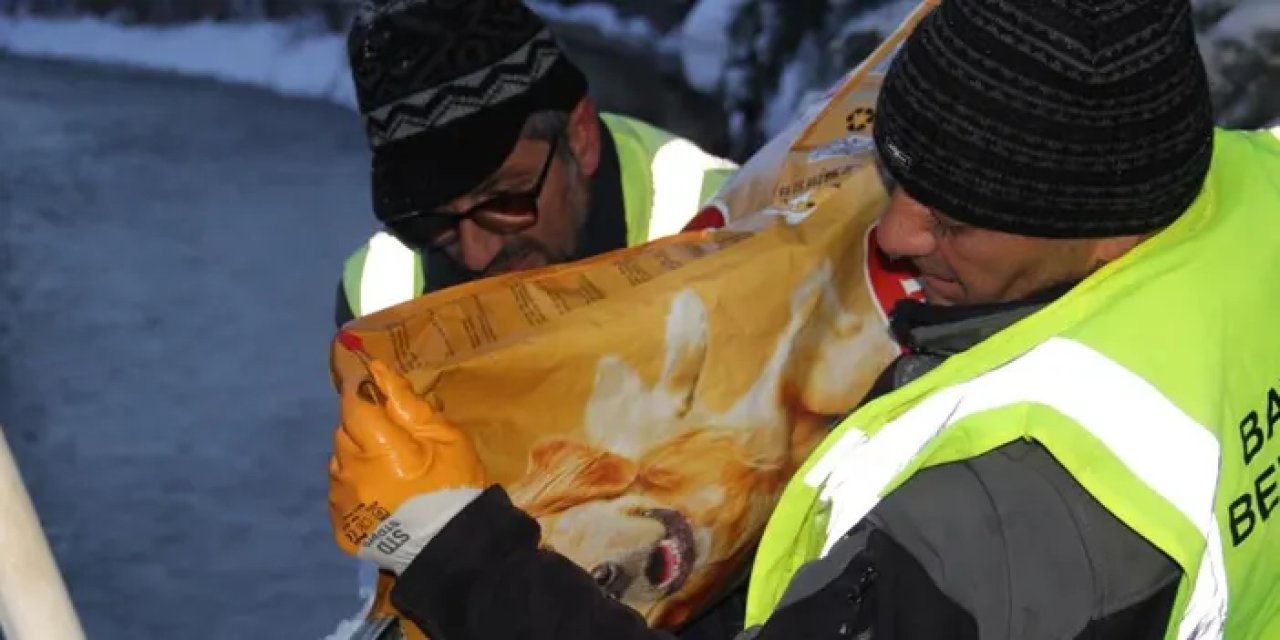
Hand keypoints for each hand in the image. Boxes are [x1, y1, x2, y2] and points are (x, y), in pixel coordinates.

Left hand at [328, 359, 486, 573]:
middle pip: (344, 433)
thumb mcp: (445, 437)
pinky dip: (355, 490)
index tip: (373, 389)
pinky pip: (340, 495)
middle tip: (393, 441)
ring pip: (339, 464)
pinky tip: (380, 497)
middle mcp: (352, 473)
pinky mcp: (342, 527)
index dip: (360, 392)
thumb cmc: (455, 485)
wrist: (453, 548)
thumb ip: (408, 405)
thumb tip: (378, 372)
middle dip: (363, 429)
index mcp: (379, 448)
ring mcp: (344, 503)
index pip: (353, 405)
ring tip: (387, 472)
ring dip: (357, 460)